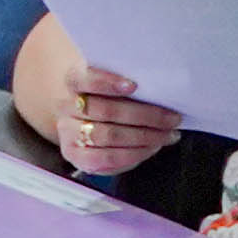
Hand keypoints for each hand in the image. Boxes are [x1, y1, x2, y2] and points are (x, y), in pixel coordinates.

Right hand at [50, 62, 180, 177]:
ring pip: (108, 135)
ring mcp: (68, 132)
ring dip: (144, 137)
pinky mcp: (74, 155)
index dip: (106, 82)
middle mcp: (66, 105)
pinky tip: (151, 148)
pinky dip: (133, 154)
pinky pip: (106, 158)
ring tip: (167, 135)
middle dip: (145, 116)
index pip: (84, 78)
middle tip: (172, 119)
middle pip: (105, 111)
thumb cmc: (111, 98)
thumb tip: (161, 92)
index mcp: (74, 81)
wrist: (88, 119)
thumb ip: (130, 85)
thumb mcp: (116, 84)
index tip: (134, 86)